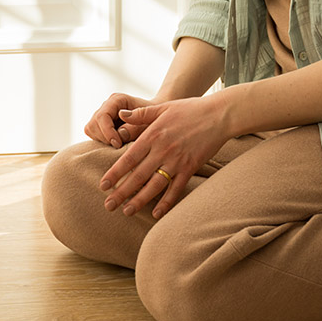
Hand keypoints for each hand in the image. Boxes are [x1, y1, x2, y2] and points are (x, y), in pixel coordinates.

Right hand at [84, 92, 155, 147]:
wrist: (157, 118)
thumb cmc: (155, 119)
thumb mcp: (149, 123)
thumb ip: (136, 128)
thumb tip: (120, 134)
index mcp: (117, 100)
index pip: (102, 116)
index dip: (108, 132)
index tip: (118, 144)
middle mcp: (107, 105)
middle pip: (93, 124)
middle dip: (105, 138)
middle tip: (120, 145)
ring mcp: (102, 115)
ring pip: (90, 129)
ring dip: (103, 140)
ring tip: (119, 144)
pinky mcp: (100, 125)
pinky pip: (93, 134)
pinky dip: (102, 141)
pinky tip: (116, 143)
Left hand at [99, 96, 230, 219]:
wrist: (218, 115)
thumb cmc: (189, 109)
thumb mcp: (162, 107)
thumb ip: (140, 114)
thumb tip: (120, 115)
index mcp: (152, 135)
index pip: (128, 158)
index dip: (115, 173)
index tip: (103, 185)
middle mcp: (162, 150)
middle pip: (138, 175)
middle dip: (121, 192)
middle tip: (108, 205)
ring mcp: (177, 161)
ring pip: (154, 185)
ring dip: (139, 200)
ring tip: (127, 211)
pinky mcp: (190, 168)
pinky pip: (176, 188)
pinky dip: (166, 202)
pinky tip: (156, 213)